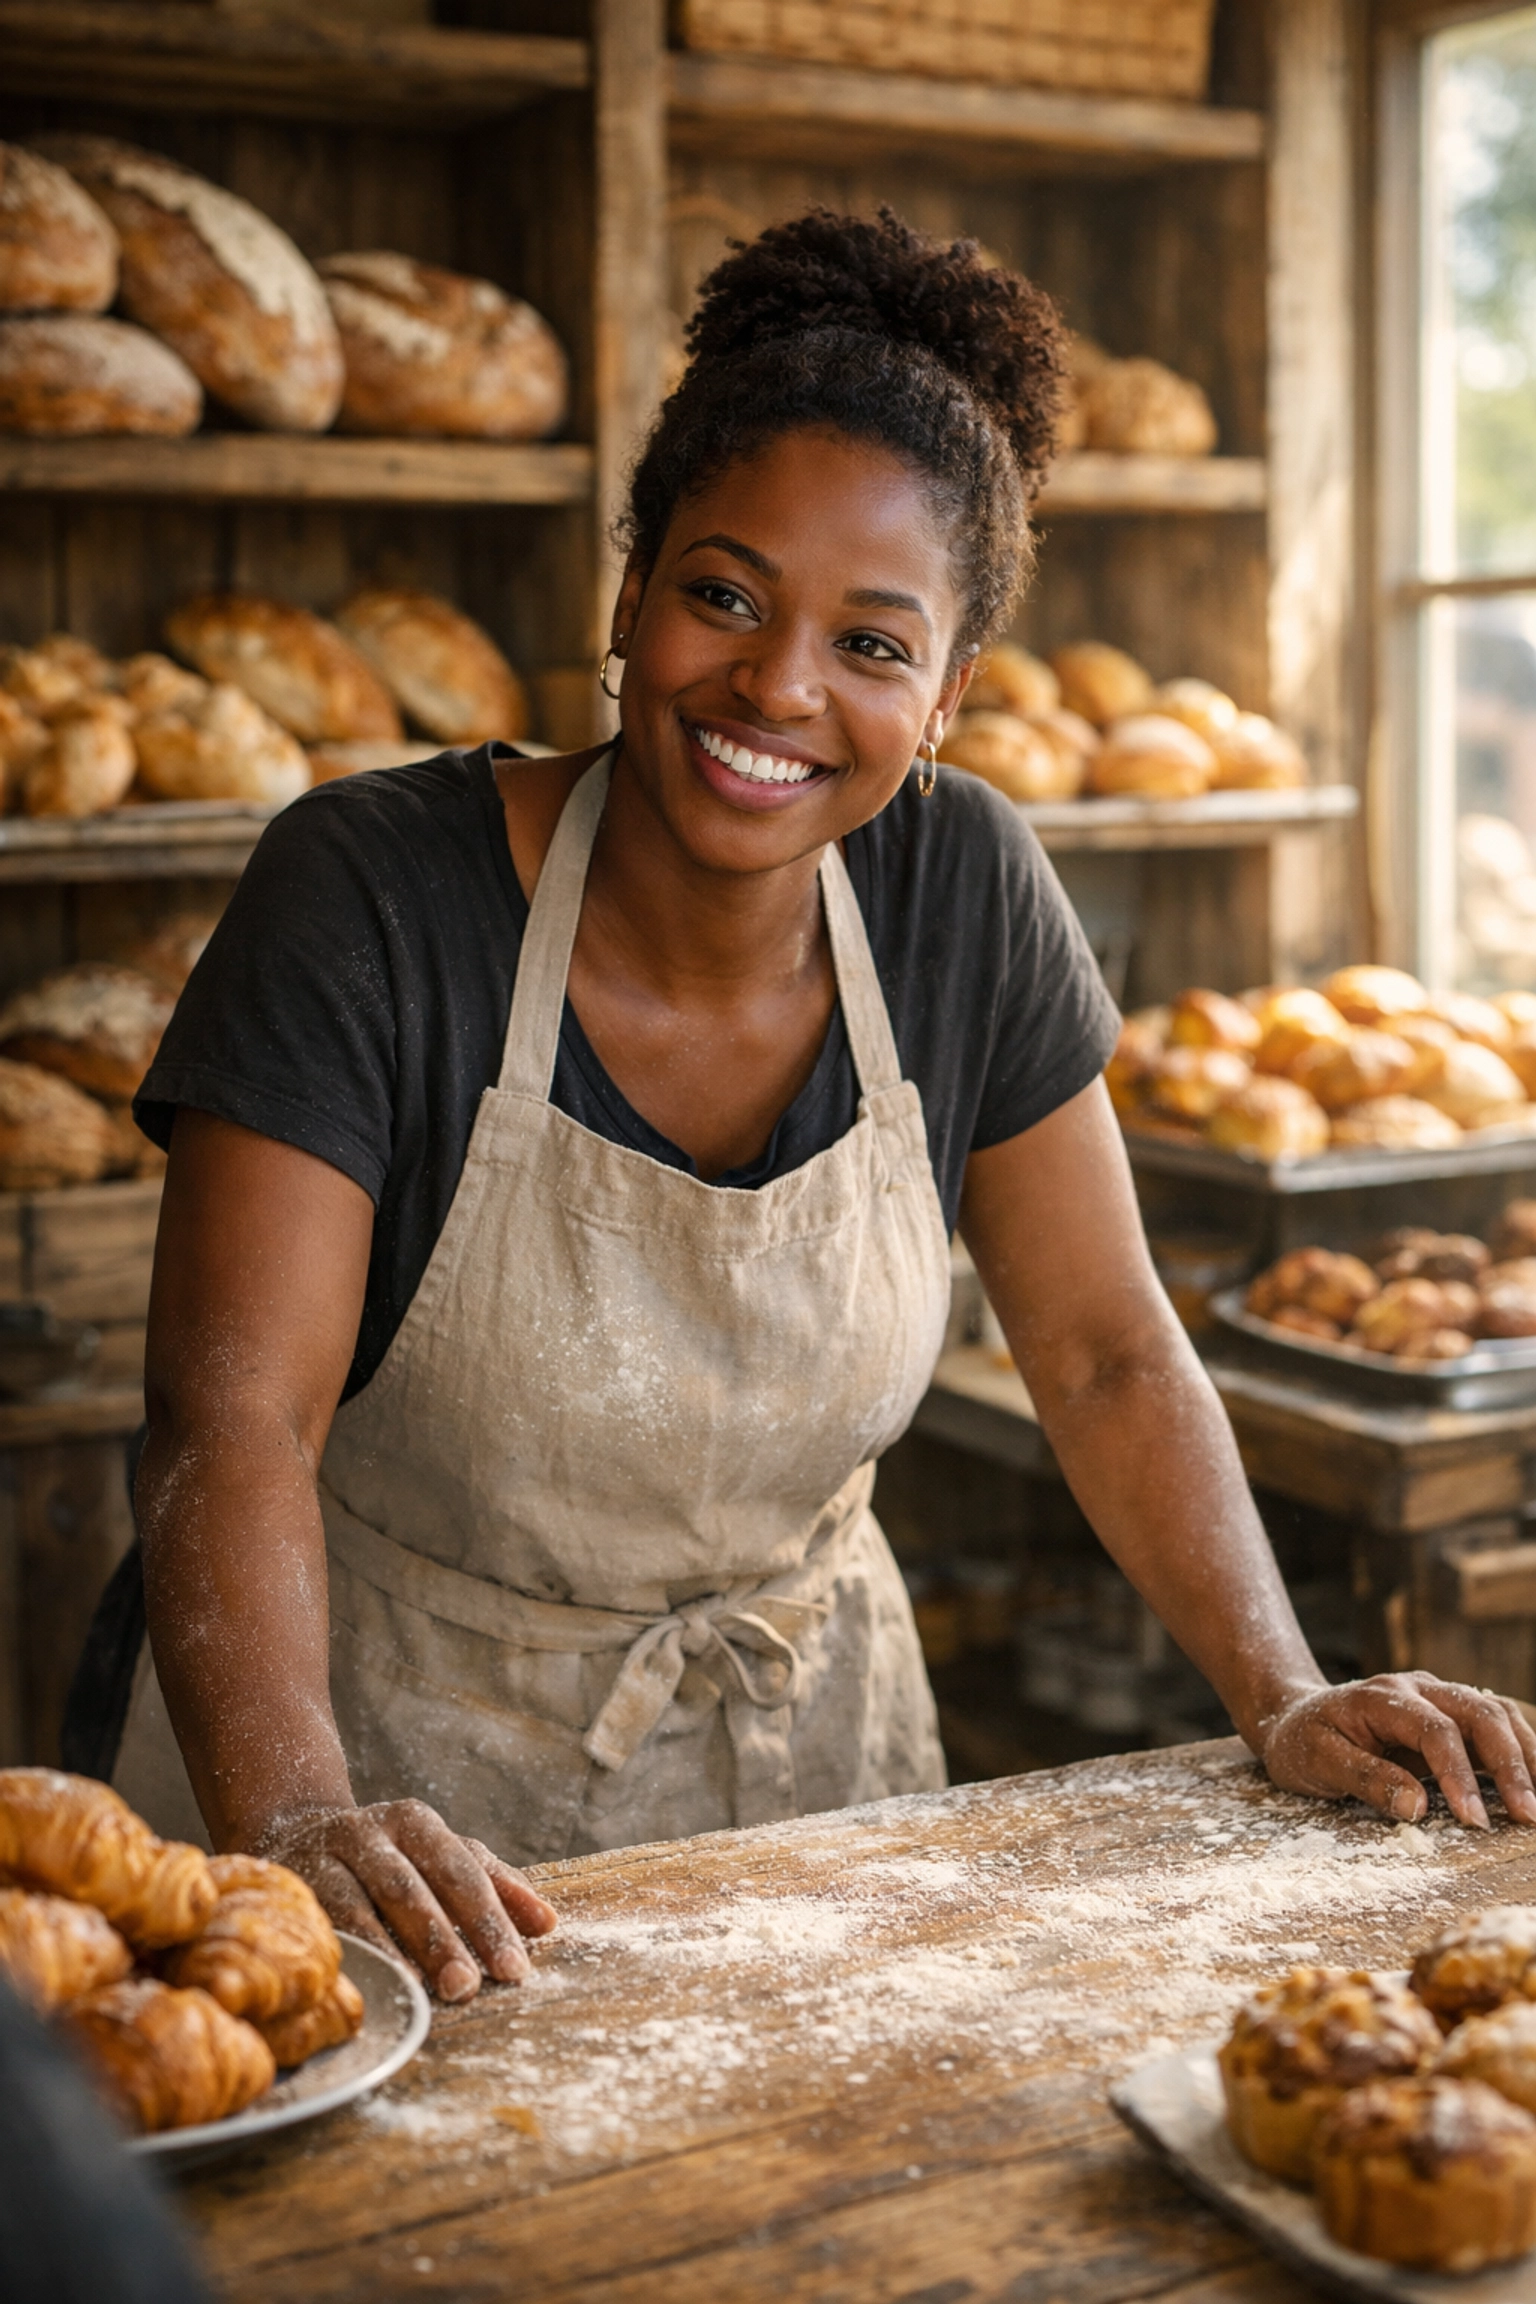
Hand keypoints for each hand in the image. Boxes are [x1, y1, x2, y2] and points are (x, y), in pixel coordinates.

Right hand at [252, 1801, 557, 2001]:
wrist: (295, 1832)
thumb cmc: (388, 1856)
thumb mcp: (440, 1856)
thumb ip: (493, 1884)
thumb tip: (547, 1923)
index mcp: (415, 1823)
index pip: (462, 1872)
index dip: (489, 1920)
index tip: (515, 1969)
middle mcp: (369, 1833)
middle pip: (410, 1887)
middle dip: (440, 1938)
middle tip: (466, 1986)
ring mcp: (323, 1858)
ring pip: (357, 1904)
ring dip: (389, 1950)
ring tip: (416, 1990)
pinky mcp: (288, 1887)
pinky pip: (315, 1923)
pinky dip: (340, 1953)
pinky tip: (360, 1985)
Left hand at [1260, 1672, 1535, 1829]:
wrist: (1293, 1716)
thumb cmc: (1302, 1743)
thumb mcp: (1317, 1762)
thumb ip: (1365, 1780)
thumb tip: (1417, 1807)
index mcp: (1382, 1696)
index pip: (1436, 1730)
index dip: (1459, 1775)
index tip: (1474, 1820)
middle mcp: (1417, 1689)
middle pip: (1480, 1712)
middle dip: (1511, 1764)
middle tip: (1528, 1815)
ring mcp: (1436, 1697)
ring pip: (1496, 1712)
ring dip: (1526, 1754)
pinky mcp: (1447, 1714)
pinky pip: (1493, 1724)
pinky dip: (1518, 1750)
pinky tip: (1531, 1782)